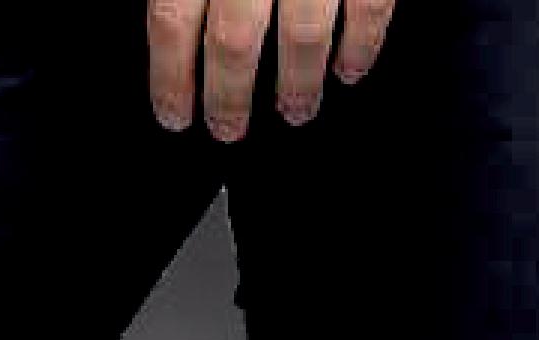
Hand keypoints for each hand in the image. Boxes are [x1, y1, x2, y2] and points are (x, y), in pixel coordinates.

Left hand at [148, 0, 397, 141]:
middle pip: (232, 41)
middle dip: (229, 95)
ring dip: (297, 83)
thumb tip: (173, 29)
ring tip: (295, 111)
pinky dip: (360, 49)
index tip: (173, 115)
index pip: (172, 22)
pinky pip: (368, 9)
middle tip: (227, 128)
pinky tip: (351, 70)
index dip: (170, 76)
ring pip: (302, 35)